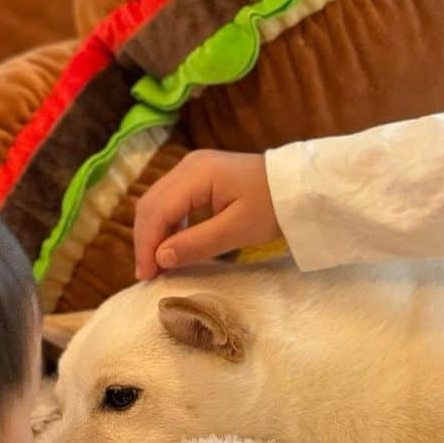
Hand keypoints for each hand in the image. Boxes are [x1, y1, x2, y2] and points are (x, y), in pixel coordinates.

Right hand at [133, 150, 283, 279]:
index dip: (147, 245)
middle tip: (147, 275)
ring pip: (156, 203)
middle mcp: (187, 166)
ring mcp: (191, 168)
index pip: (157, 211)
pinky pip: (170, 201)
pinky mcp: (197, 177)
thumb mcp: (238, 230)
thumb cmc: (273, 206)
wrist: (298, 186)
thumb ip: (196, 244)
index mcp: (196, 174)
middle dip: (145, 241)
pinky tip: (171, 247)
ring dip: (153, 234)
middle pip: (150, 204)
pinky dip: (166, 225)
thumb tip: (160, 259)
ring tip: (156, 265)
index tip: (146, 276)